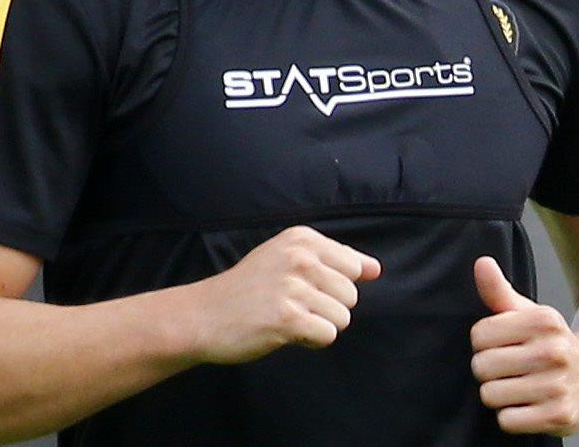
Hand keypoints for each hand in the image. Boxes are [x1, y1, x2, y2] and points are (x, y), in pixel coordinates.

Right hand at [185, 225, 381, 364]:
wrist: (202, 315)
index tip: (303, 287)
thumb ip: (334, 261)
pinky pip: (327, 335)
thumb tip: (376, 269)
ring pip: (342, 318)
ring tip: (288, 318)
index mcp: (301, 239)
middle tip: (293, 306)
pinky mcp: (287, 318)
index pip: (353, 265)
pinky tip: (286, 332)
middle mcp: (299, 257)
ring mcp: (292, 287)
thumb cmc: (248, 289)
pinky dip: (310, 341)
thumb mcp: (286, 259)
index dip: (333, 285)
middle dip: (328, 307)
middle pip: (351, 294)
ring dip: (319, 325)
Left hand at [470, 255, 578, 435]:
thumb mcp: (530, 314)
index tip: (502, 346)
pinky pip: (507, 421)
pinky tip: (528, 406)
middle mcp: (554, 351)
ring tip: (518, 388)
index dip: (484, 343)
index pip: (479, 334)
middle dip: (489, 371)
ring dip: (499, 395)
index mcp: (545, 320)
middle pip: (481, 366)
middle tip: (509, 370)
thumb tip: (481, 263)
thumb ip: (499, 291)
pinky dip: (511, 417)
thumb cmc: (552, 344)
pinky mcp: (560, 417)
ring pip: (491, 395)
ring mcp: (558, 386)